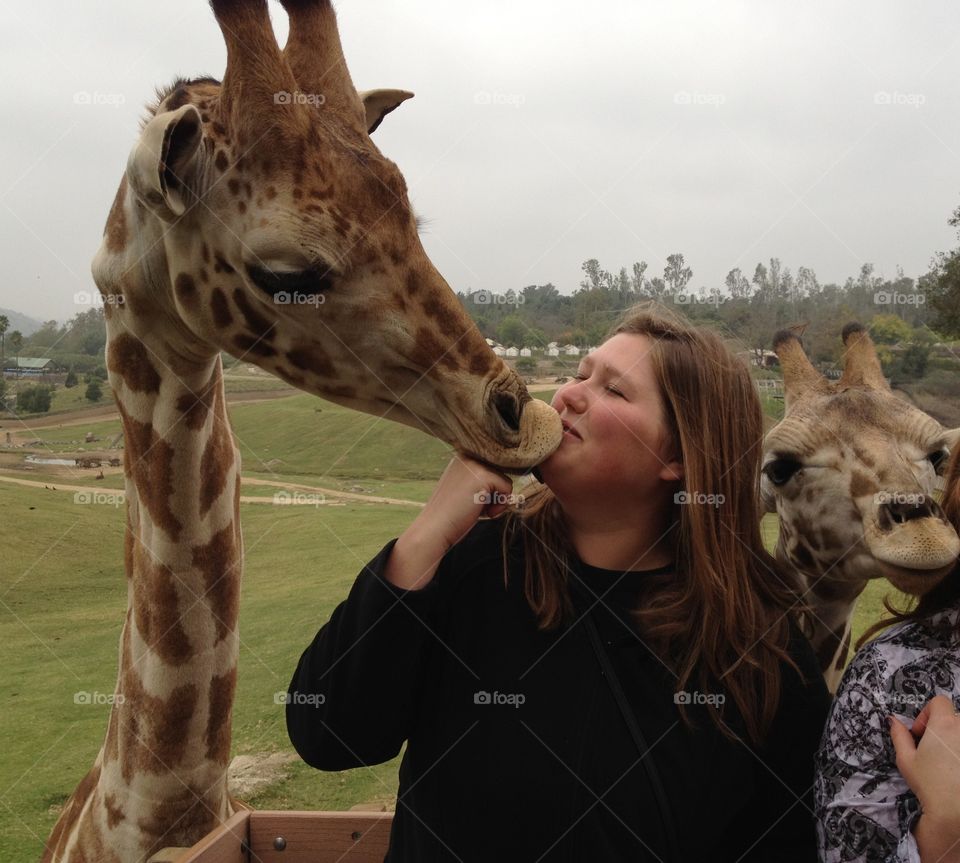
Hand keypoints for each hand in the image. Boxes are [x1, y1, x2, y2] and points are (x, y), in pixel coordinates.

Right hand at [384, 456, 513, 589]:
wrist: (434, 528)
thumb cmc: (450, 515)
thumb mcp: (465, 490)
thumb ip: (481, 481)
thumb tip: (507, 481)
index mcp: (462, 457)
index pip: (492, 468)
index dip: (488, 490)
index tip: (469, 500)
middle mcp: (468, 456)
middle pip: (500, 474)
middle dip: (492, 494)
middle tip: (472, 505)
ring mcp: (475, 464)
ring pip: (505, 480)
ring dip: (496, 500)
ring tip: (474, 507)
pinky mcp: (483, 475)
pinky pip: (508, 487)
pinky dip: (499, 505)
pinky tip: (480, 510)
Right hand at [890, 695, 959, 848]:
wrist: (953, 810)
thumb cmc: (928, 783)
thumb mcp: (906, 759)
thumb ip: (899, 735)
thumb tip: (893, 720)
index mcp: (944, 724)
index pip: (939, 701)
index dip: (927, 713)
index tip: (921, 733)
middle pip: (952, 717)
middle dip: (941, 728)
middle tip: (931, 748)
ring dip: (953, 740)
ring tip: (944, 761)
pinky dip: (958, 752)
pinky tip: (955, 771)